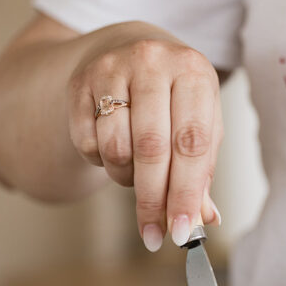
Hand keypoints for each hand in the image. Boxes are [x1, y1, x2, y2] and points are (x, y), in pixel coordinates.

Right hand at [67, 24, 221, 249]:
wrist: (127, 50)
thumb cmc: (175, 98)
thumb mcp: (199, 123)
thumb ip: (202, 170)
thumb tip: (206, 220)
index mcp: (194, 71)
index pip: (193, 142)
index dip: (187, 192)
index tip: (183, 231)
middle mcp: (153, 61)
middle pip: (151, 147)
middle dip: (154, 199)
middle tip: (154, 234)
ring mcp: (112, 67)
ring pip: (116, 148)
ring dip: (126, 178)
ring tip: (137, 174)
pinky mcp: (79, 82)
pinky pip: (88, 143)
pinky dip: (101, 162)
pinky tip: (114, 152)